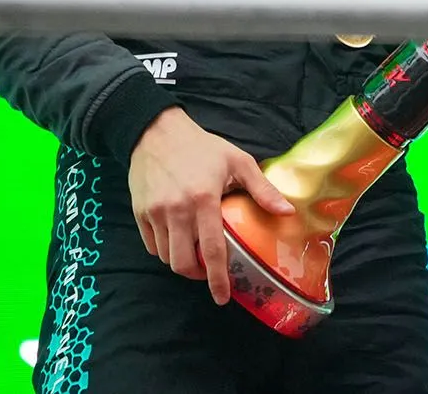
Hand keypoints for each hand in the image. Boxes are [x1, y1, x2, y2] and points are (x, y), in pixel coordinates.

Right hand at [127, 107, 294, 304]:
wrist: (156, 132)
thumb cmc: (202, 147)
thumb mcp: (237, 162)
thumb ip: (262, 190)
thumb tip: (288, 211)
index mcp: (203, 200)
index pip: (211, 251)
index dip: (218, 279)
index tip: (224, 297)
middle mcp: (176, 211)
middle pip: (183, 263)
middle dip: (198, 275)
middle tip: (211, 271)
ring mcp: (154, 213)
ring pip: (166, 257)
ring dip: (182, 262)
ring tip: (196, 252)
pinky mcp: (139, 213)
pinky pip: (151, 245)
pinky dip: (164, 250)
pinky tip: (177, 239)